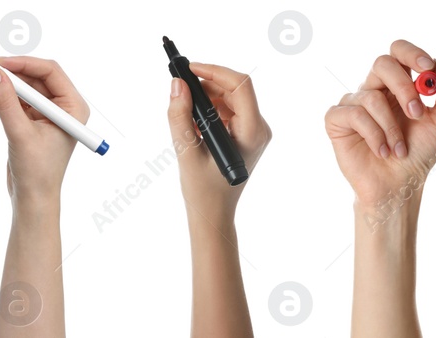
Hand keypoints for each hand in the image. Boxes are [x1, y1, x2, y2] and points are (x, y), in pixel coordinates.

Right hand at [0, 57, 86, 196]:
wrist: (32, 200)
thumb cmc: (37, 172)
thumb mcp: (20, 133)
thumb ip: (6, 101)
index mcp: (72, 107)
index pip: (49, 72)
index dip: (22, 64)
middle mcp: (62, 107)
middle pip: (31, 79)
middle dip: (5, 80)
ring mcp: (47, 114)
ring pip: (19, 90)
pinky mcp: (32, 122)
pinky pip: (14, 102)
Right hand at [166, 62, 269, 208]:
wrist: (214, 213)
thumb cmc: (203, 191)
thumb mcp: (186, 152)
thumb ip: (180, 116)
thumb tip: (176, 85)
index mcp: (252, 132)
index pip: (240, 86)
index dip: (215, 71)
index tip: (190, 68)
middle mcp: (259, 128)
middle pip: (236, 89)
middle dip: (207, 83)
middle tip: (180, 87)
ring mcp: (254, 131)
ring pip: (231, 97)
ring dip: (206, 96)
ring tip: (184, 110)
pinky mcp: (245, 133)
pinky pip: (228, 109)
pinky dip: (209, 108)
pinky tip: (193, 121)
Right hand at [325, 40, 435, 206]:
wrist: (398, 185)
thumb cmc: (418, 152)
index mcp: (398, 84)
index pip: (400, 52)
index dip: (413, 54)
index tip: (428, 69)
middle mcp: (374, 88)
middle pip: (382, 63)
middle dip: (403, 87)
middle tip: (417, 113)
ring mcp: (353, 103)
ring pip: (372, 97)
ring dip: (392, 128)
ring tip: (398, 149)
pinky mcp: (336, 120)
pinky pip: (355, 115)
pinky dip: (375, 136)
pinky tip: (382, 152)